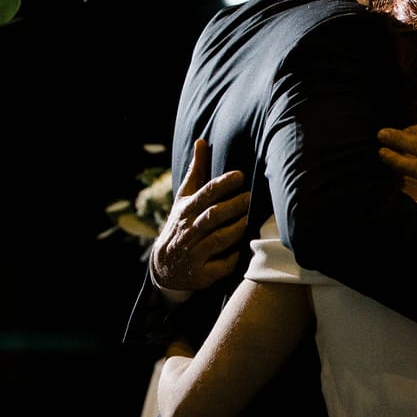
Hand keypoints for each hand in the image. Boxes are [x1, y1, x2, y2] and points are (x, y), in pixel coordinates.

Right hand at [150, 138, 249, 291]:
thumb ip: (197, 172)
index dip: (221, 185)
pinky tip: (245, 250)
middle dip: (233, 206)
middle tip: (252, 196)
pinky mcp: (202, 275)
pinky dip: (232, 259)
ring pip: (218, 240)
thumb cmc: (182, 224)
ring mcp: (194, 255)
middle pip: (212, 216)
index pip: (204, 195)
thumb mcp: (184, 199)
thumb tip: (202, 141)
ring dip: (237, 229)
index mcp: (185, 212)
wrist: (164, 267)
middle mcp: (188, 232)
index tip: (240, 175)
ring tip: (253, 218)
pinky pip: (220, 266)